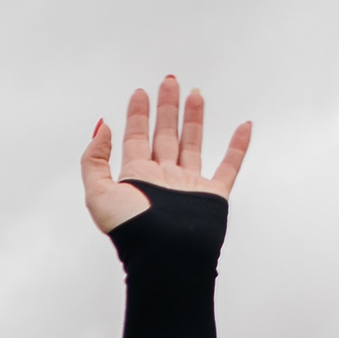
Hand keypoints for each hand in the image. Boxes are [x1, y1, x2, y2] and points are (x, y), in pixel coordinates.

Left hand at [81, 74, 249, 233]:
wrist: (164, 256)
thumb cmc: (131, 231)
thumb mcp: (97, 193)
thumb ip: (94, 159)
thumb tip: (103, 128)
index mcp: (136, 177)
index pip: (136, 137)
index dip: (137, 114)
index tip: (140, 92)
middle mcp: (162, 179)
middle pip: (164, 134)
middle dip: (166, 108)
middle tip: (169, 81)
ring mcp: (188, 186)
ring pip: (192, 144)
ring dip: (194, 119)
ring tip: (195, 94)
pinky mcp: (212, 196)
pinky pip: (229, 166)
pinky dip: (238, 146)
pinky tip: (244, 126)